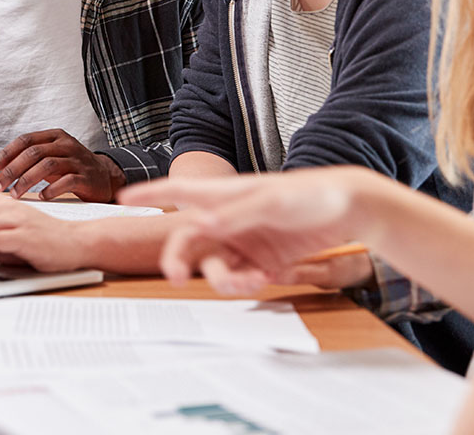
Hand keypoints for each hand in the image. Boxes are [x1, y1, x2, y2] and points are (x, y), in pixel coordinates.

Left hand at [0, 129, 124, 201]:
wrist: (105, 177)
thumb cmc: (70, 168)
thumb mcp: (49, 158)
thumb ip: (25, 158)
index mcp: (55, 136)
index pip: (26, 140)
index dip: (7, 153)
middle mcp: (66, 145)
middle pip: (34, 153)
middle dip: (13, 169)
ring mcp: (78, 160)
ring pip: (47, 165)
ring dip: (27, 180)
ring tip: (15, 194)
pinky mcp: (87, 177)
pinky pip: (66, 181)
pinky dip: (51, 190)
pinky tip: (41, 197)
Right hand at [118, 167, 373, 294]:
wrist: (351, 208)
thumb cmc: (312, 193)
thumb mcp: (272, 201)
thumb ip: (236, 214)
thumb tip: (202, 224)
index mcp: (224, 194)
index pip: (179, 191)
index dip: (150, 193)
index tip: (122, 198)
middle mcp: (228, 218)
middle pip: (188, 241)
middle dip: (180, 261)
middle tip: (178, 279)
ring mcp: (244, 239)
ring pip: (215, 266)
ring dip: (226, 279)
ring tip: (252, 281)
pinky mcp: (263, 258)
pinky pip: (242, 277)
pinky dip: (250, 283)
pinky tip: (270, 276)